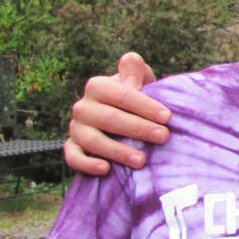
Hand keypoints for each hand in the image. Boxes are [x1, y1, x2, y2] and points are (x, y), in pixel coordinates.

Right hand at [63, 52, 171, 174]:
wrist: (119, 116)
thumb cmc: (135, 95)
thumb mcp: (138, 78)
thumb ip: (135, 69)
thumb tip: (131, 83)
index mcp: (97, 86)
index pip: (123, 95)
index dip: (145, 105)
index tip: (167, 117)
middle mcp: (82, 106)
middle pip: (110, 119)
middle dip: (138, 128)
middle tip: (163, 137)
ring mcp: (75, 128)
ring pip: (93, 141)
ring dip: (117, 151)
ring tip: (141, 160)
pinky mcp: (72, 146)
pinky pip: (73, 157)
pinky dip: (86, 164)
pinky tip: (105, 169)